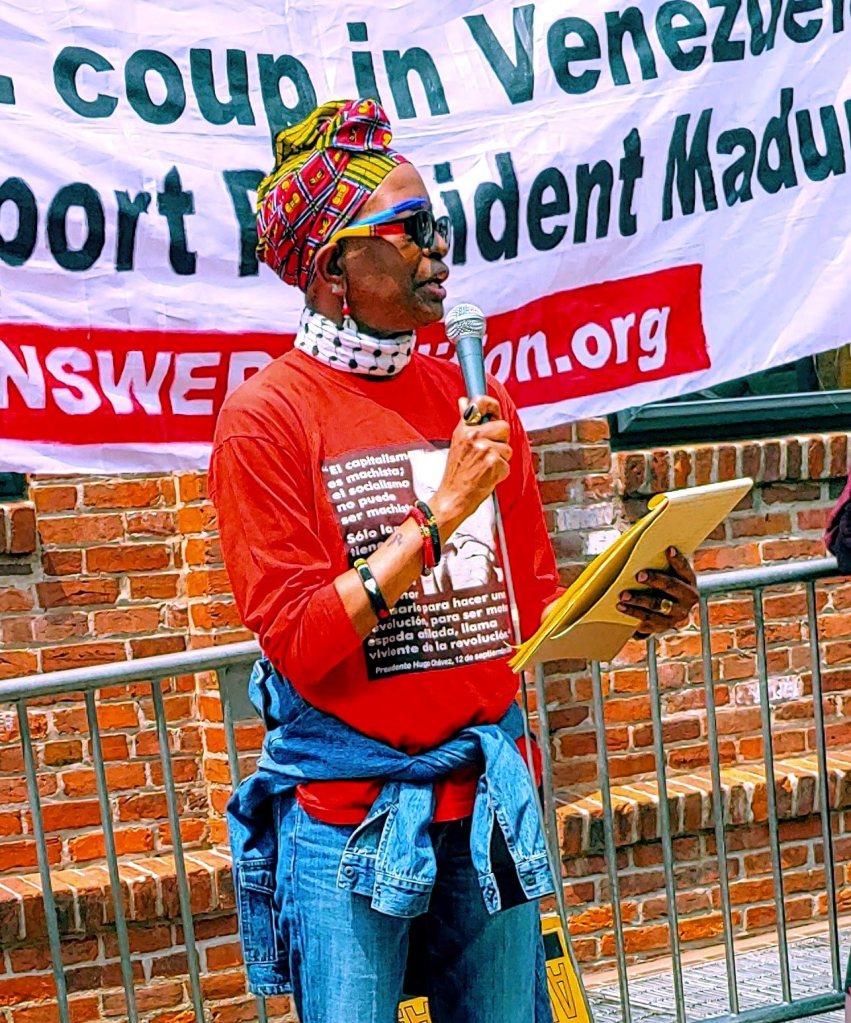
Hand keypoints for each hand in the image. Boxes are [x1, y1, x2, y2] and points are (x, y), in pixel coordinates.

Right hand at [430, 395, 511, 537]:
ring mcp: (484, 449)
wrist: (453, 497)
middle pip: (503, 427)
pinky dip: (500, 473)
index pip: (480, 403)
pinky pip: (507, 464)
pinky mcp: (494, 463)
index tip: (493, 411)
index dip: (492, 405)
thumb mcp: (457, 443)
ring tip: (484, 467)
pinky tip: (487, 476)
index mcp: (463, 429)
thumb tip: (464, 401)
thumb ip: (465, 422)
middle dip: (500, 441)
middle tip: (487, 453)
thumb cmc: (456, 473)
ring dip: (500, 459)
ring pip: (507, 448)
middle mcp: (473, 436)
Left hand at [617, 547, 697, 637]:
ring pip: (656, 606)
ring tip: (623, 595)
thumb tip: (646, 539)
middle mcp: (687, 600)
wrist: (670, 613)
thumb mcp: (670, 575)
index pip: (685, 570)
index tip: (668, 549)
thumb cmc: (666, 587)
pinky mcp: (663, 626)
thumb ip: (663, 564)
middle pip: (671, 587)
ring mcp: (675, 615)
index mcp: (690, 583)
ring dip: (638, 600)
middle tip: (639, 576)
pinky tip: (621, 607)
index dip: (678, 560)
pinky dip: (632, 613)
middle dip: (655, 580)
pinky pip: (647, 621)